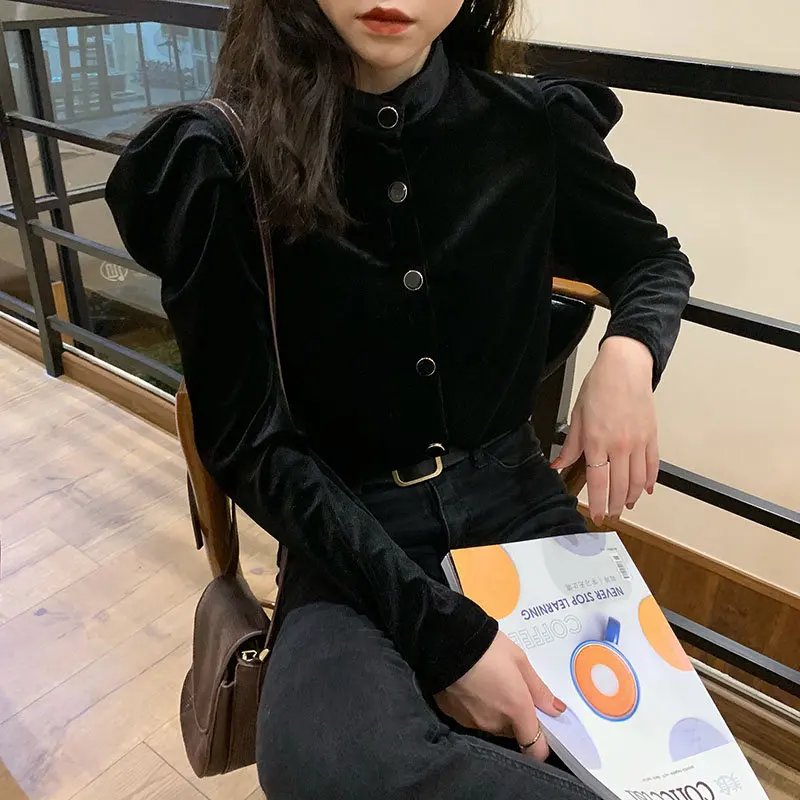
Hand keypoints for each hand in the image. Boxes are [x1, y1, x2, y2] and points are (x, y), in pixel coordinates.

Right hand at [434, 632, 565, 760]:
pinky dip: (473, 707)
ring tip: (486, 683)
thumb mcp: (519, 660)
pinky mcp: (453, 716)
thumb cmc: (488, 648)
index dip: (541, 744)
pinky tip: (469, 686)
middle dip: (514, 717)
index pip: (535, 750)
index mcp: (516, 710)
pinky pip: (470, 717)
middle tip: (509, 689)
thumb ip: (538, 689)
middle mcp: (495, 723)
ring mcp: (472, 722)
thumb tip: (556, 710)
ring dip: (493, 712)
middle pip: (512, 732)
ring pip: (491, 725)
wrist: (447, 641)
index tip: (539, 726)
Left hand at [551, 336, 657, 524]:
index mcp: (597, 441)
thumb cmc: (599, 388)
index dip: (597, 503)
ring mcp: (638, 442)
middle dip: (614, 506)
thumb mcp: (577, 416)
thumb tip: (557, 466)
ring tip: (625, 506)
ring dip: (632, 497)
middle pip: (619, 486)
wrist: (625, 368)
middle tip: (610, 516)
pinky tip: (646, 490)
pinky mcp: (652, 436)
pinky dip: (650, 480)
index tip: (596, 516)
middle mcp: (619, 445)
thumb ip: (570, 446)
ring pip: (638, 480)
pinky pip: (652, 465)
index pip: (598, 482)